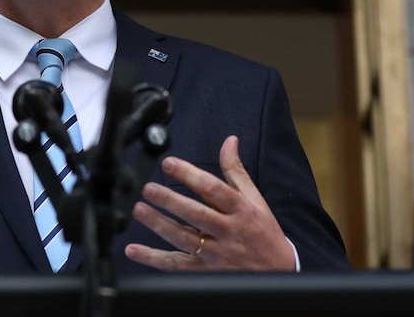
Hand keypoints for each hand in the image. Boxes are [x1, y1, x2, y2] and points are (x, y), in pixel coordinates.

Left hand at [124, 135, 294, 270]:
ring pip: (184, 240)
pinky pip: (177, 266)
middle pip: (196, 215)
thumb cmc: (263, 232)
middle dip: (170, 201)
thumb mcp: (255, 199)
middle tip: (148, 188)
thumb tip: (229, 141)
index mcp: (241, 210)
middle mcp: (229, 232)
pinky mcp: (206, 273)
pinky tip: (134, 250)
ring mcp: (216, 255)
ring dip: (159, 225)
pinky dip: (153, 259)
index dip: (190, 175)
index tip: (169, 163)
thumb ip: (236, 170)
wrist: (279, 272)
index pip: (214, 190)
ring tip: (139, 209)